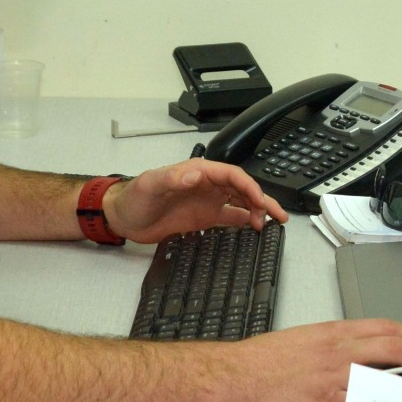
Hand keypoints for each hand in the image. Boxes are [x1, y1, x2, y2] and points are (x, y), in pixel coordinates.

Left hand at [102, 158, 287, 243]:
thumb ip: (173, 178)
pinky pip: (229, 218)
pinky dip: (244, 222)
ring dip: (257, 211)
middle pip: (242, 189)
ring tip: (273, 224)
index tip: (259, 202)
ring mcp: (207, 202)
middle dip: (261, 200)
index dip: (249, 187)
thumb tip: (196, 174)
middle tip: (278, 215)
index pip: (231, 175)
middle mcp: (207, 185)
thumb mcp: (152, 184)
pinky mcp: (203, 218)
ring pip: (240, 203)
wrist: (123, 217)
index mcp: (198, 172)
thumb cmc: (135, 196)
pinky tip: (255, 229)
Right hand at [219, 319, 401, 401]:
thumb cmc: (266, 360)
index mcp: (334, 332)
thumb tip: (365, 355)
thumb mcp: (307, 339)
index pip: (386, 327)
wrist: (237, 374)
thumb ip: (338, 345)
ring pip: (385, 373)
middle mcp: (338, 350)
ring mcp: (333, 376)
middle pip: (395, 346)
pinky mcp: (325, 401)